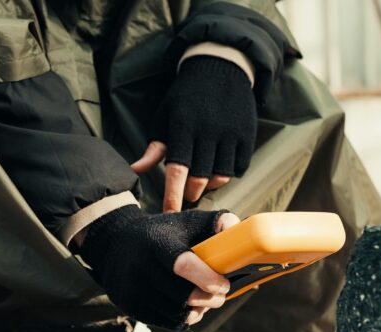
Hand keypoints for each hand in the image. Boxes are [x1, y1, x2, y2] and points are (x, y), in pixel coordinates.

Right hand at [76, 206, 239, 329]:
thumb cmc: (162, 233)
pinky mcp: (131, 307)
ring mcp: (134, 290)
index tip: (224, 285)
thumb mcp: (185, 221)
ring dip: (199, 311)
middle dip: (209, 299)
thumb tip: (236, 228)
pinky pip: (167, 323)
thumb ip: (214, 222)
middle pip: (183, 296)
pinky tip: (190, 307)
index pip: (182, 265)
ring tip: (206, 300)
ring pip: (177, 313)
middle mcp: (141, 267)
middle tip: (221, 295)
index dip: (207, 279)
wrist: (115, 245)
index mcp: (157, 243)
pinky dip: (184, 318)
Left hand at [132, 56, 256, 211]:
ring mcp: (229, 134)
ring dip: (210, 185)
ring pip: (220, 176)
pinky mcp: (246, 135)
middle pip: (199, 179)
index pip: (176, 172)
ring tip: (203, 180)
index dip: (172, 197)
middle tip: (188, 194)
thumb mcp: (165, 117)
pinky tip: (219, 167)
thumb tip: (134, 170)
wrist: (220, 67)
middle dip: (191, 193)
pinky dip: (228, 173)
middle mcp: (207, 132)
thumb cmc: (186, 97)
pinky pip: (238, 167)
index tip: (169, 215)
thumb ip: (154, 148)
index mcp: (182, 129)